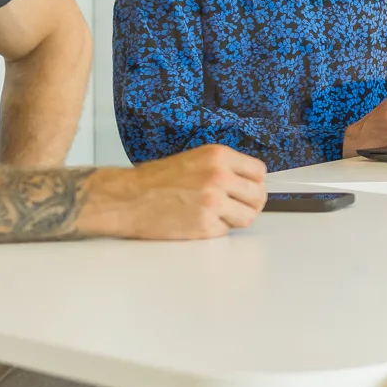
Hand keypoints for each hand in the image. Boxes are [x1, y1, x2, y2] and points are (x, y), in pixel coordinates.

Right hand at [95, 144, 267, 239]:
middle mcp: (219, 176)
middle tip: (236, 206)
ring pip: (248, 216)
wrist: (127, 199)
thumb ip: (223, 167)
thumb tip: (248, 181)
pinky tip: (198, 221)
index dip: (254, 183)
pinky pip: (226, 230)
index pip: (259, 172)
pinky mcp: (205, 225)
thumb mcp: (194, 159)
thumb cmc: (154, 181)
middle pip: (259, 196)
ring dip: (236, 218)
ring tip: (217, 214)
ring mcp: (213, 202)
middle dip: (250, 203)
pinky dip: (216, 229)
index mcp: (218, 156)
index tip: (248, 189)